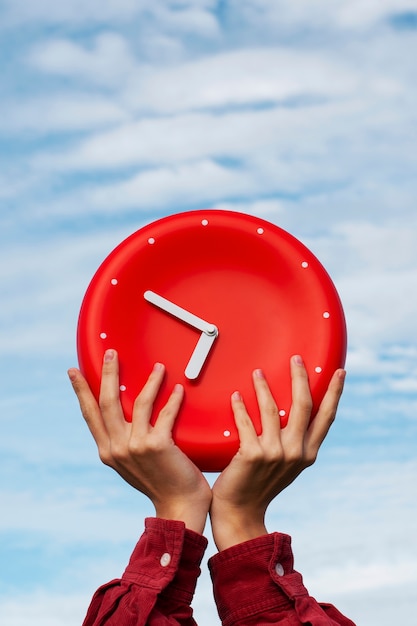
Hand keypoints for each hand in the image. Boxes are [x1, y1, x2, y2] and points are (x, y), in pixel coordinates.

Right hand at [68, 350, 211, 533]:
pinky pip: (165, 413)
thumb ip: (123, 442)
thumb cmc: (159, 483)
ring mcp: (136, 446)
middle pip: (107, 401)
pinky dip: (172, 399)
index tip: (73, 372)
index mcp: (107, 451)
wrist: (178, 506)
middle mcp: (117, 448)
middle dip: (107, 373)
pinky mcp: (158, 445)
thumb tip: (122, 418)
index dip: (81, 391)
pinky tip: (178, 389)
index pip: (90, 414)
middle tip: (111, 353)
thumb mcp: (131, 464)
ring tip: (159, 367)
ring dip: (150, 381)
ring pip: (137, 402)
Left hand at [210, 355, 345, 550]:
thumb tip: (293, 411)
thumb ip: (295, 442)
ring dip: (264, 387)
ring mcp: (275, 454)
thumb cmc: (261, 484)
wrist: (241, 511)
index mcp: (308, 453)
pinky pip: (246, 422)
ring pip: (272, 409)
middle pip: (303, 405)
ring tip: (257, 372)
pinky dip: (240, 406)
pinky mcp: (252, 455)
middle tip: (296, 358)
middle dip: (301, 377)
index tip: (340, 372)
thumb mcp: (287, 464)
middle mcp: (296, 452)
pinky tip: (237, 395)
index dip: (334, 393)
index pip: (326, 417)